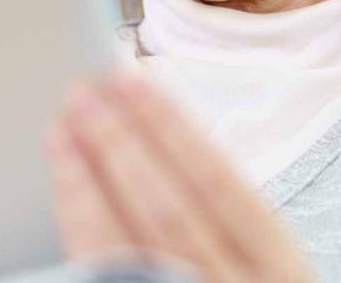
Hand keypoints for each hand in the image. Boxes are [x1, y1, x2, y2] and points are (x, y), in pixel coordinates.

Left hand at [47, 66, 311, 282]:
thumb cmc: (246, 281)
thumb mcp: (259, 258)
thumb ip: (217, 209)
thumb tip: (145, 127)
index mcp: (279, 267)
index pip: (219, 182)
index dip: (169, 126)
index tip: (129, 78)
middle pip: (166, 208)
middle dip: (119, 143)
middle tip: (81, 92)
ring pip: (127, 245)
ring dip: (87, 178)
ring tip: (60, 127)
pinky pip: (101, 272)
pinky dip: (78, 225)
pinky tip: (64, 187)